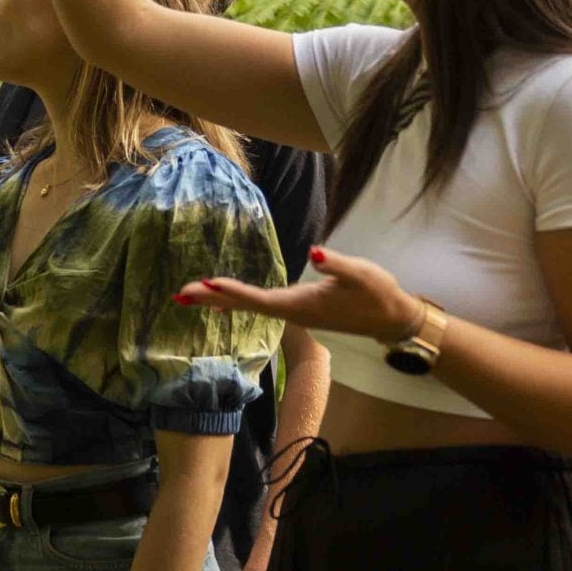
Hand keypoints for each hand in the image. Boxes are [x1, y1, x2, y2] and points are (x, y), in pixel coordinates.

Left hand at [176, 245, 424, 343]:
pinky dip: (237, 301)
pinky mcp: (298, 309)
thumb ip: (337, 264)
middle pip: (245, 305)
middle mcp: (292, 312)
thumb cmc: (378, 293)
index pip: (259, 299)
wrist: (392, 317)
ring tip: (188, 297)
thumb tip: (315, 252)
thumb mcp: (361, 274)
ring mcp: (294, 313)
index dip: (232, 292)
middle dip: (212, 300)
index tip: (206, 286)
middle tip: (178, 294)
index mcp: (301, 305)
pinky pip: (259, 306)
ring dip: (218, 301)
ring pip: (249, 307)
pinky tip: (221, 303)